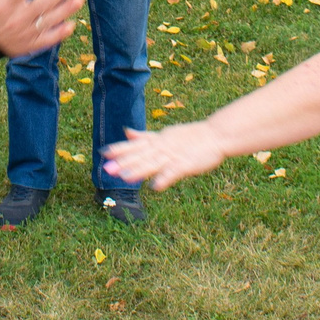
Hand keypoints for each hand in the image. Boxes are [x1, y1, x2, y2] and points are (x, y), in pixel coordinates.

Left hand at [103, 122, 227, 190]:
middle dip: (124, 162)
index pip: (136, 145)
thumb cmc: (190, 136)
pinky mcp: (186, 164)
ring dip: (138, 170)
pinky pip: (173, 172)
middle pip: (141, 155)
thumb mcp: (164, 135)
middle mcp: (162, 147)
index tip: (103, 153)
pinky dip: (164, 179)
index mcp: (157, 141)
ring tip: (124, 177)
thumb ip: (145, 137)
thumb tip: (127, 132)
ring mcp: (173, 155)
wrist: (216, 135)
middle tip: (107, 169)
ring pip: (153, 163)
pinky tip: (154, 187)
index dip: (120, 149)